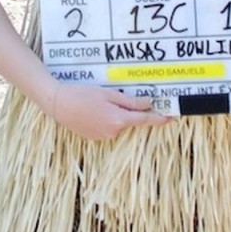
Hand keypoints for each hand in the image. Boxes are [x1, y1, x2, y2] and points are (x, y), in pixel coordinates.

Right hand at [52, 83, 171, 139]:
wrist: (58, 103)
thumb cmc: (82, 94)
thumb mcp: (108, 94)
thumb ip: (130, 101)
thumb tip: (148, 104)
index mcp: (118, 120)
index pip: (145, 120)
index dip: (159, 118)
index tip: (172, 117)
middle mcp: (113, 132)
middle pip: (130, 121)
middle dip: (130, 111)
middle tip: (116, 97)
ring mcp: (103, 137)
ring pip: (118, 123)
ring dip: (116, 114)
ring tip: (97, 100)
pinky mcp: (94, 137)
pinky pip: (108, 127)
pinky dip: (106, 118)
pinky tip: (93, 108)